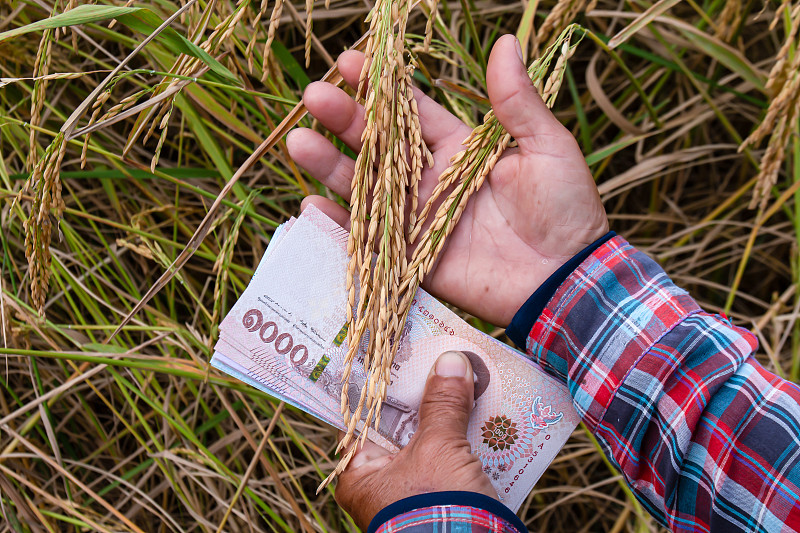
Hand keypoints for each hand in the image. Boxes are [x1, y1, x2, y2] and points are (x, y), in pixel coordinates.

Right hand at [287, 35, 607, 326]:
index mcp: (459, 148)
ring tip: (298, 141)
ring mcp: (418, 219)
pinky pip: (370, 241)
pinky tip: (311, 206)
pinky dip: (340, 226)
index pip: (410, 111)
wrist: (566, 277)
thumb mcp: (547, 147)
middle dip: (345, 120)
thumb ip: (517, 102)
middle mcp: (431, 180)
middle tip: (313, 96)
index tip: (348, 62)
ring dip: (331, 166)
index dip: (379, 87)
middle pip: (378, 145)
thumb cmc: (565, 208)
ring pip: (366, 187)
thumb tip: (505, 42)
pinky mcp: (414, 258)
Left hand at [334, 351, 494, 529]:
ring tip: (469, 372)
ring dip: (451, 412)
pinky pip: (452, 456)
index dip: (380, 380)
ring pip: (430, 438)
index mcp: (361, 472)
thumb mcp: (440, 449)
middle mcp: (382, 481)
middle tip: (438, 354)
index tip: (393, 350)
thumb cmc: (439, 509)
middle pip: (401, 423)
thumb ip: (443, 404)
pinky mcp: (444, 496)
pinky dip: (467, 435)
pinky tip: (487, 408)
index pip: (363, 414)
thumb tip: (451, 361)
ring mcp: (414, 489)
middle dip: (424, 392)